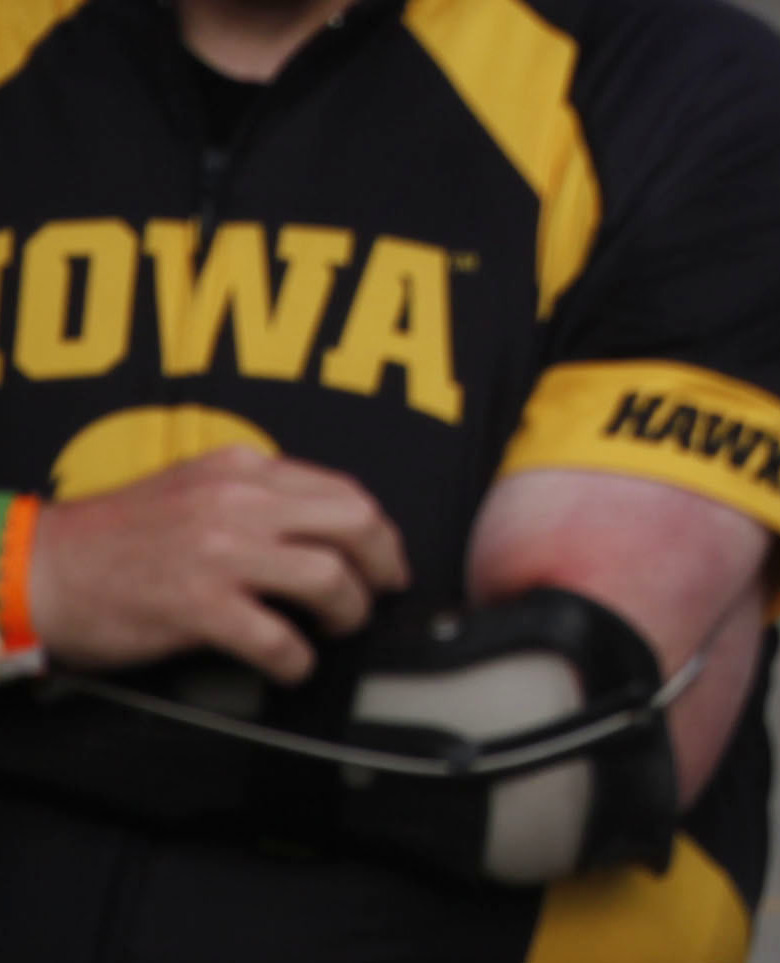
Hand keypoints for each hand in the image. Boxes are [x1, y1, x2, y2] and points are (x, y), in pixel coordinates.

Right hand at [25, 448, 410, 681]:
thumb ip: (252, 496)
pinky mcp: (197, 606)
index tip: (384, 556)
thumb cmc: (111, 538)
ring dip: (349, 610)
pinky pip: (276, 636)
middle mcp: (239, 502)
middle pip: (354, 523)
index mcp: (242, 470)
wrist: (39, 569)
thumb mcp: (192, 488)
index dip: (377, 529)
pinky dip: (298, 658)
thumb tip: (314, 529)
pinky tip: (294, 666)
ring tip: (340, 628)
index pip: (343, 489)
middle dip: (382, 563)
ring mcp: (220, 553)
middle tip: (381, 592)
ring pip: (327, 576)